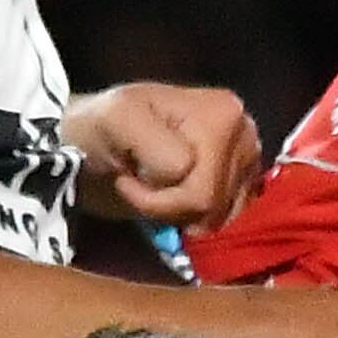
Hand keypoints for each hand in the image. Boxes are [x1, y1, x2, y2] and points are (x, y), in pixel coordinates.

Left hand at [66, 83, 262, 229]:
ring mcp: (246, 164)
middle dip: (169, 207)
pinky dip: (193, 220)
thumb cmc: (99, 129)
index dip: (159, 199)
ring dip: (178, 215)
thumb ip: (152, 142)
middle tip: (138, 185)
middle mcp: (246, 136)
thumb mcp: (116, 121)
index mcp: (226, 113)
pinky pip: (225, 224)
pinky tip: (171, 200)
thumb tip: (185, 170)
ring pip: (219, 219)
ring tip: (153, 189)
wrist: (91, 141)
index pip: (203, 192)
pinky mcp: (240, 186)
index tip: (127, 179)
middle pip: (214, 206)